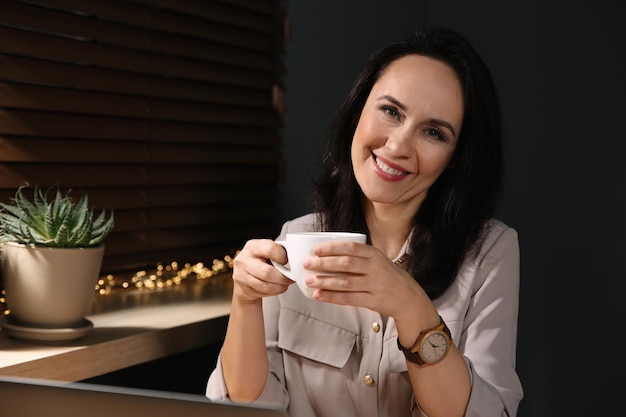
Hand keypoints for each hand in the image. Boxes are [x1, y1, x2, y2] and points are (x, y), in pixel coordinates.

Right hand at [231, 239, 292, 303]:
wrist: (243, 276)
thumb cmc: (260, 261)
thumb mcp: (266, 251)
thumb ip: (279, 248)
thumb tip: (296, 248)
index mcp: (252, 246)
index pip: (270, 249)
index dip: (282, 256)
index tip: (287, 261)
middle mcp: (244, 260)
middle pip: (267, 272)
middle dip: (283, 277)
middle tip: (290, 278)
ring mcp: (241, 275)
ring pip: (266, 285)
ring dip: (280, 286)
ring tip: (286, 283)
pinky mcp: (243, 288)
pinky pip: (264, 292)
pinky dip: (275, 291)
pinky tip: (278, 287)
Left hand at [302, 241, 430, 318]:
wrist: (408, 297)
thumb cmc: (387, 276)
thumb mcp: (377, 260)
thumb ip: (358, 256)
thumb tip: (327, 253)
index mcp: (374, 254)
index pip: (351, 248)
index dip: (332, 248)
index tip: (316, 249)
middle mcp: (375, 268)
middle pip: (346, 264)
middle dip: (324, 263)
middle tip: (307, 264)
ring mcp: (374, 285)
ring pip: (346, 282)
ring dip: (325, 281)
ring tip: (309, 281)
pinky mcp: (372, 301)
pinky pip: (349, 299)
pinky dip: (332, 297)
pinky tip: (319, 295)